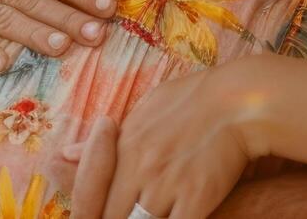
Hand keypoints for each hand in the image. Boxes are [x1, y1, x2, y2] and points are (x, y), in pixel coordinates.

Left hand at [63, 58, 264, 218]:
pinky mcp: (195, 197)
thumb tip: (66, 154)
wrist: (240, 100)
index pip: (91, 194)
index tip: (102, 214)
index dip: (92, 213)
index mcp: (124, 145)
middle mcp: (140, 166)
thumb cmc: (195, 99)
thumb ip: (106, 140)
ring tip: (154, 217)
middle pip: (110, 215)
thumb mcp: (144, 109)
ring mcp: (166, 183)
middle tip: (129, 215)